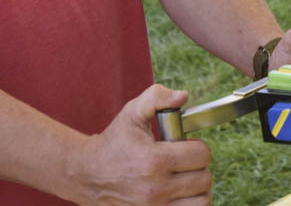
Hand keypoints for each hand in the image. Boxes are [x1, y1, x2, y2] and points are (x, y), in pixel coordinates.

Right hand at [68, 85, 211, 204]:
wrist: (85, 174)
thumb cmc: (113, 142)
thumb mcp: (132, 113)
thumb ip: (157, 98)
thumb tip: (182, 96)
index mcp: (155, 160)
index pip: (201, 155)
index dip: (197, 147)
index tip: (185, 146)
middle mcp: (155, 189)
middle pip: (204, 179)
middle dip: (198, 166)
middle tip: (185, 162)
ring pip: (201, 202)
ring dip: (198, 189)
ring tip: (186, 178)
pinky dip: (189, 204)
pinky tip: (180, 194)